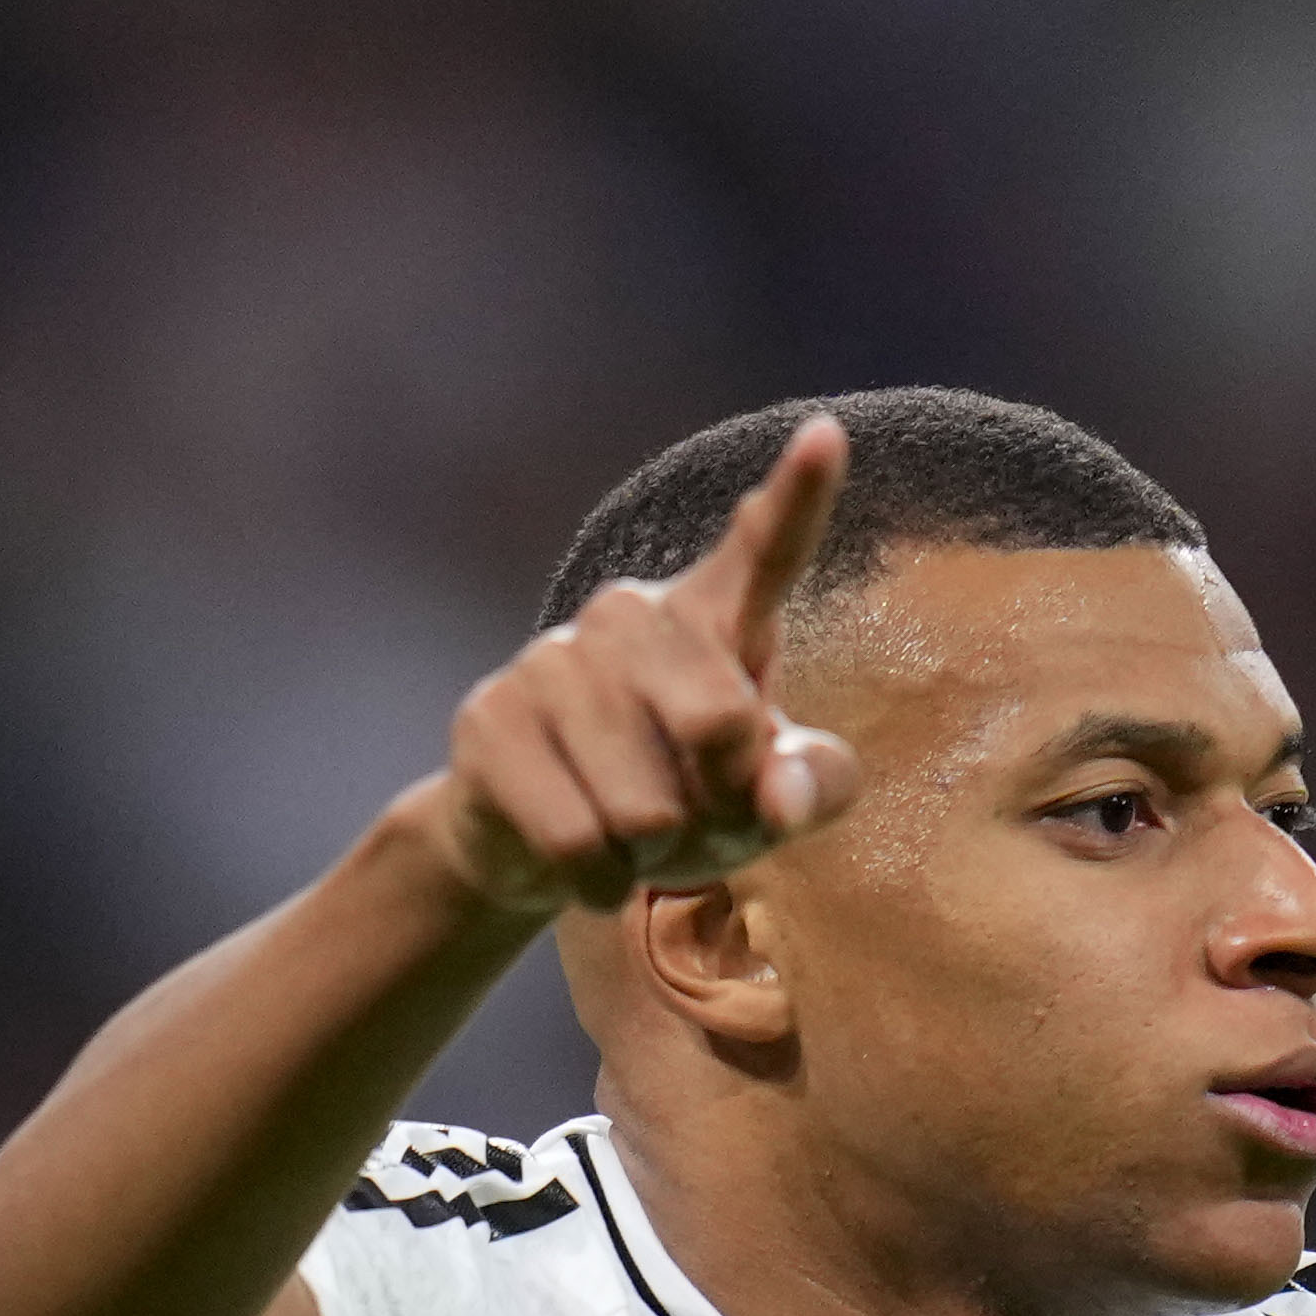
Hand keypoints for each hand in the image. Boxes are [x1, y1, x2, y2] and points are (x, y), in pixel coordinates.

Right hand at [428, 416, 864, 913]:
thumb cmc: (688, 802)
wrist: (552, 851)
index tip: (826, 434)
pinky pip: (577, 839)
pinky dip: (599, 881)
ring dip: (654, 852)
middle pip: (721, 722)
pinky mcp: (489, 719)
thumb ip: (814, 787)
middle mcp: (631, 615)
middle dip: (722, 803)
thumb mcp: (772, 802)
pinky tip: (590, 866)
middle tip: (696, 815)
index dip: (799, 497)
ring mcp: (552, 659)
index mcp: (716, 618)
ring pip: (644, 805)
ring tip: (634, 834)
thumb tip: (777, 794)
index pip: (767, 553)